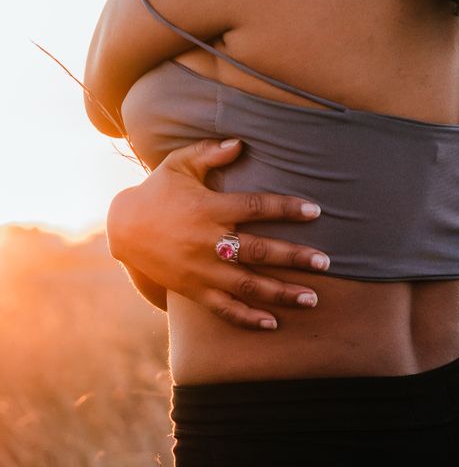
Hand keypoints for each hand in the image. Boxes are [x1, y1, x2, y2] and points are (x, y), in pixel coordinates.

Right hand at [106, 138, 330, 329]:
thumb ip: (210, 152)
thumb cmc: (159, 190)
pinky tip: (273, 324)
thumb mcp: (179, 164)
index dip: (286, 208)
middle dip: (293, 257)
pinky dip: (247, 318)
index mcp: (209, 208)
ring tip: (312, 298)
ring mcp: (201, 270)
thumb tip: (240, 142)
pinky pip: (223, 308)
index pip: (256, 207)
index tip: (315, 211)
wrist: (124, 228)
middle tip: (326, 262)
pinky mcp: (193, 290)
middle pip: (258, 250)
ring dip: (281, 292)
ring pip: (247, 285)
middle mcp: (208, 241)